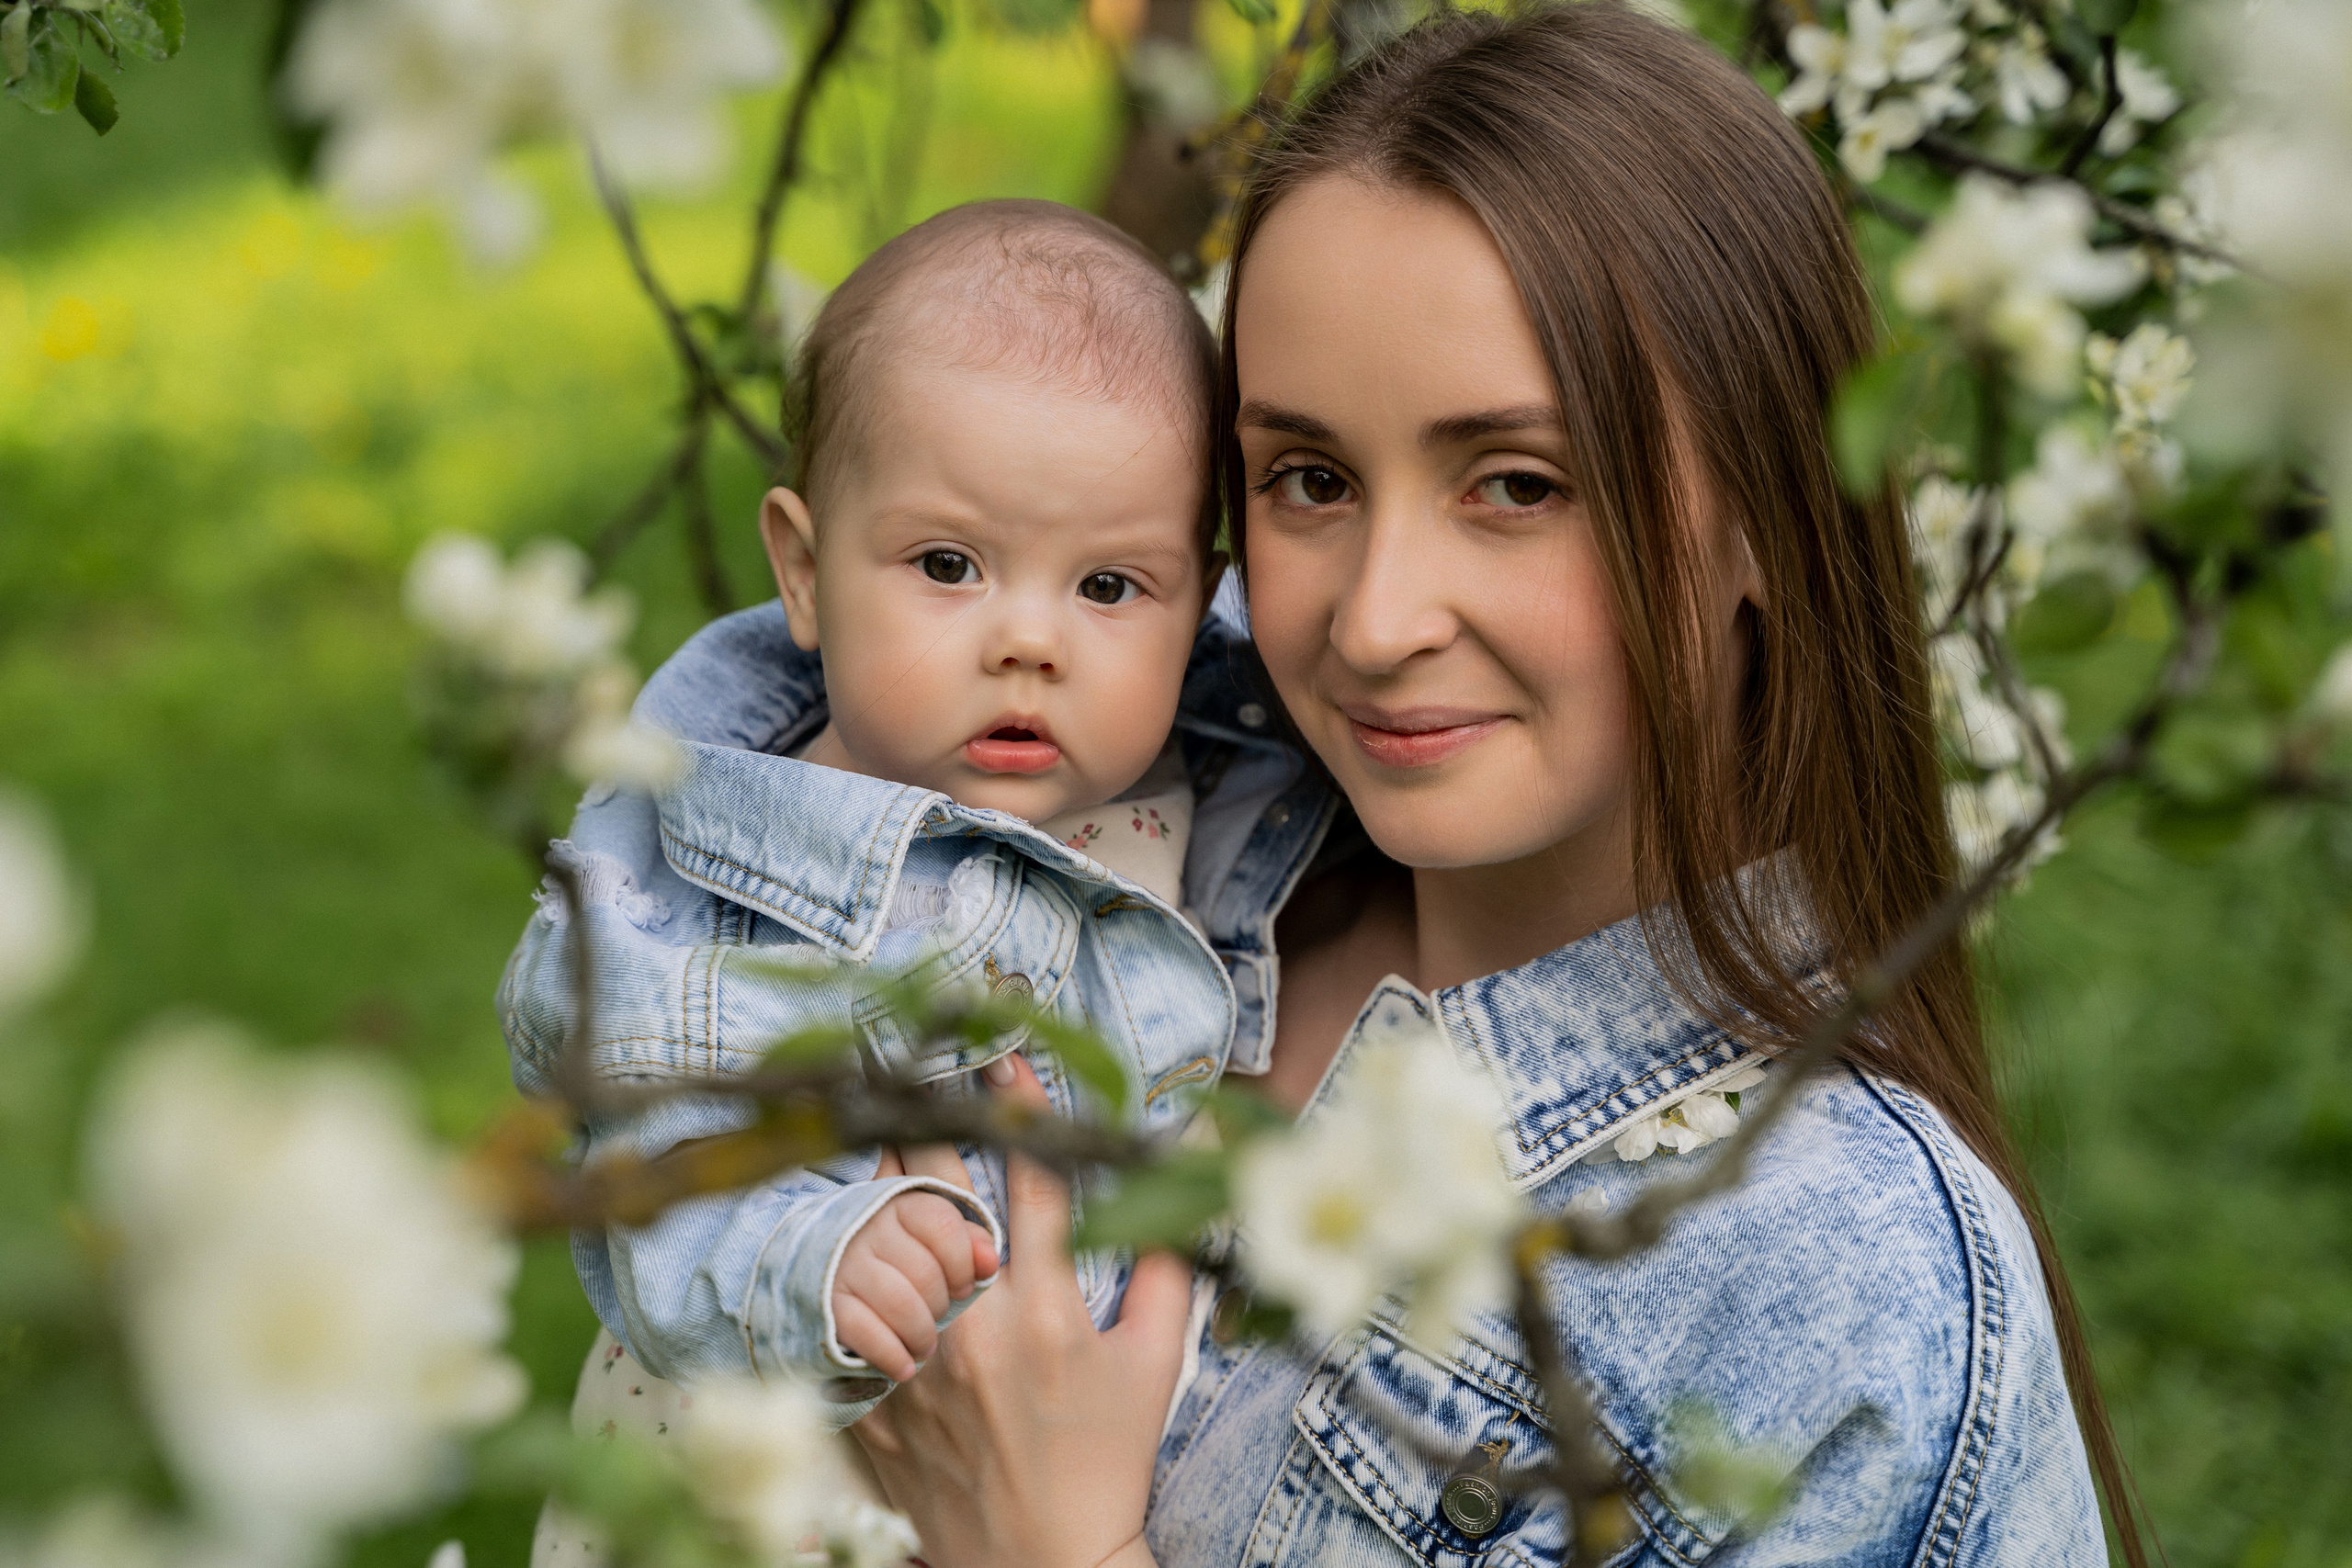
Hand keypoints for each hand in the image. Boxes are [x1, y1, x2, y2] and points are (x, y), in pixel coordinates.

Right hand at [832, 1188, 1000, 1381]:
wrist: (829, 1277)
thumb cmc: (898, 1261)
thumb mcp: (932, 1242)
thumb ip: (968, 1244)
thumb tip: (990, 1262)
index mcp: (900, 1206)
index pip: (943, 1225)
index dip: (962, 1263)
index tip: (963, 1287)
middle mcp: (868, 1229)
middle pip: (924, 1272)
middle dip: (941, 1306)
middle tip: (937, 1318)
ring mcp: (844, 1265)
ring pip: (899, 1304)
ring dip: (920, 1335)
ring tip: (924, 1346)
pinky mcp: (827, 1302)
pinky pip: (866, 1332)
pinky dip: (891, 1355)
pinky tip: (902, 1367)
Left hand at [852, 1054, 1191, 1567]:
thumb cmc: (1107, 1464)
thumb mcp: (1156, 1363)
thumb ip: (1170, 1257)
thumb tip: (1197, 1158)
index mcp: (1045, 1314)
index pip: (1031, 1178)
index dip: (1021, 1106)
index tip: (1007, 1059)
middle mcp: (970, 1331)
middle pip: (932, 1190)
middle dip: (929, 1120)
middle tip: (922, 1079)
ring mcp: (910, 1366)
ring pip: (875, 1237)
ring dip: (885, 1187)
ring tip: (891, 1150)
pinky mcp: (869, 1401)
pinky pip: (840, 1310)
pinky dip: (846, 1267)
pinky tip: (856, 1238)